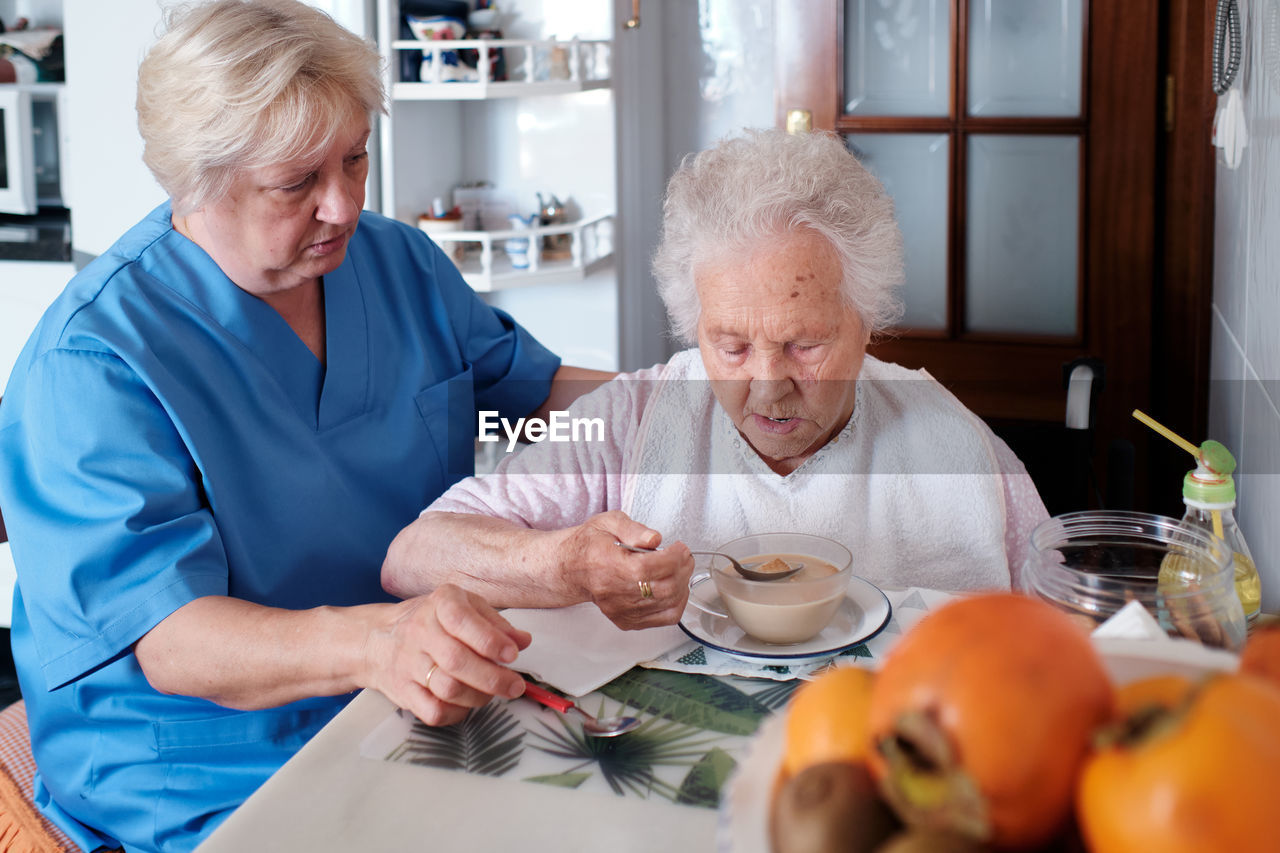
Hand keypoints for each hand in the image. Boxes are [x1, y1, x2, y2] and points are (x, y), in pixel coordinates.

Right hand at [367, 584, 531, 725]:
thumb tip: (522, 641)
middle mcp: (420, 631)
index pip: (462, 620)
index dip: (490, 640)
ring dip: (479, 696)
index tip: (511, 655)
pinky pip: (433, 711)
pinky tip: (467, 704)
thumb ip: (496, 623)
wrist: (377, 640)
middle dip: (493, 678)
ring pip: (447, 689)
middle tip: (515, 686)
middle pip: (457, 661)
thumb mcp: (465, 607)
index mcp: (440, 604)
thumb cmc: (431, 621)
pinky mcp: (403, 691)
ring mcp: (408, 663)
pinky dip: (457, 713)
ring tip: (492, 692)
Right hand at [558, 511, 693, 629]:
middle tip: (684, 557)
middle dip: (682, 570)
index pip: (648, 568)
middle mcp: (612, 592)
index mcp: (606, 565)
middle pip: (661, 588)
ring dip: (682, 584)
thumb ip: (633, 529)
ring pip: (667, 604)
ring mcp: (620, 610)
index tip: (680, 548)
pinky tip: (675, 587)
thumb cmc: (591, 545)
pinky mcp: (627, 620)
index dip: (672, 558)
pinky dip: (677, 602)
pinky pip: (664, 618)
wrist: (573, 568)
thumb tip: (654, 538)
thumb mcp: (609, 522)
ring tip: (680, 568)